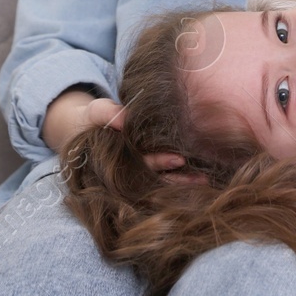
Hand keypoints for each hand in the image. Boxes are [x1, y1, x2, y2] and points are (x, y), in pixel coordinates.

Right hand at [84, 97, 208, 185]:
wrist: (89, 130)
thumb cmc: (96, 118)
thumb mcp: (98, 111)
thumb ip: (108, 114)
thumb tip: (124, 120)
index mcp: (119, 159)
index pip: (142, 164)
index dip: (159, 163)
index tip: (179, 160)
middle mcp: (130, 170)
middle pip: (156, 178)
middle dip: (178, 179)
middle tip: (200, 178)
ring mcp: (140, 173)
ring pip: (163, 182)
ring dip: (183, 183)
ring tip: (205, 182)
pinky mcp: (148, 170)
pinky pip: (166, 179)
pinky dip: (182, 180)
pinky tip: (201, 181)